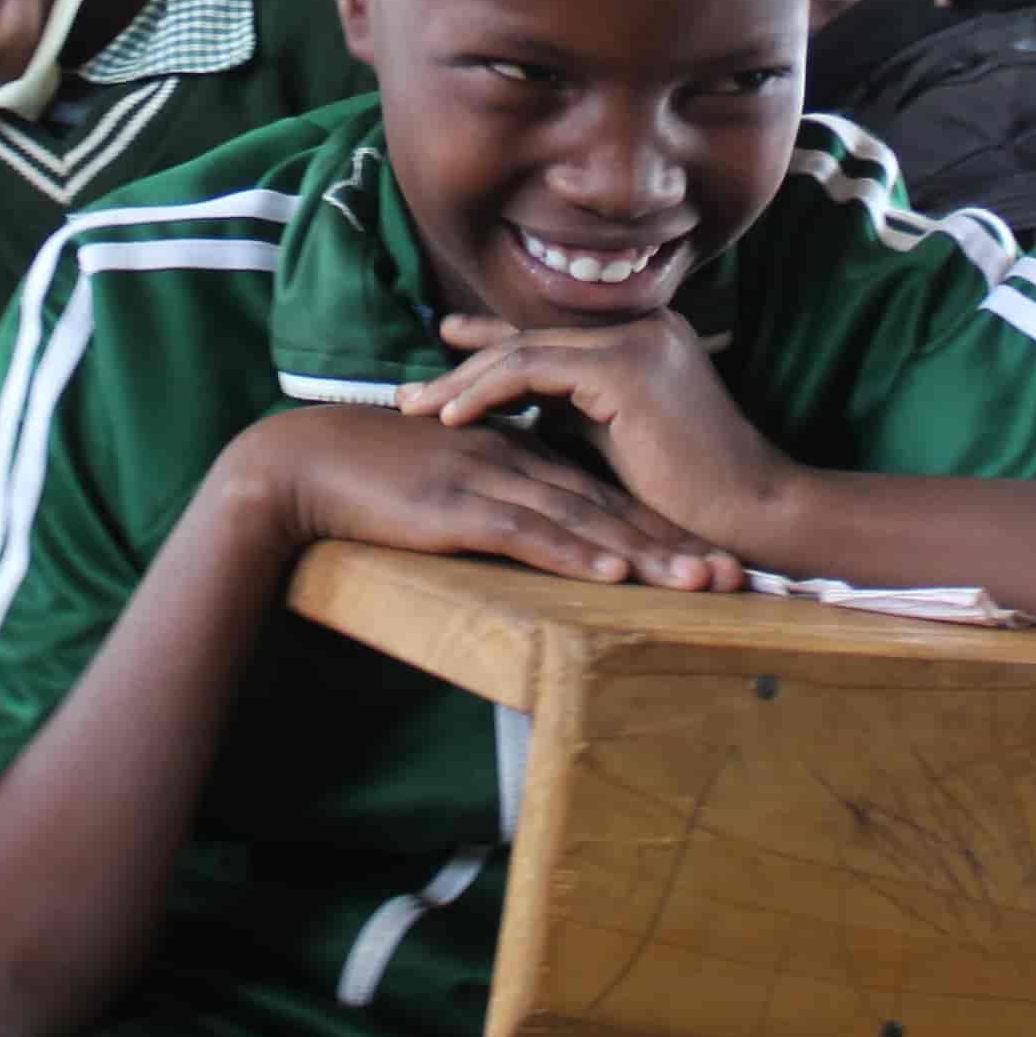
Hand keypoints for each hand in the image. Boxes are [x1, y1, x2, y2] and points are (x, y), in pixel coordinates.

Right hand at [222, 403, 736, 590]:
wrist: (303, 463)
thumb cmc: (368, 476)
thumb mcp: (445, 481)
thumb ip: (491, 493)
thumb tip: (530, 526)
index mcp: (516, 453)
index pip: (600, 490)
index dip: (657, 522)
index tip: (709, 552)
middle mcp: (515, 461)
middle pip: (609, 504)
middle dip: (672, 540)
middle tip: (731, 574)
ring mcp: (490, 481)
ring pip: (583, 519)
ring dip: (644, 554)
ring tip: (698, 582)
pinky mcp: (459, 507)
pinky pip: (528, 534)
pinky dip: (576, 555)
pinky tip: (613, 576)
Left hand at [400, 314, 795, 553]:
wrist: (754, 512)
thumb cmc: (694, 497)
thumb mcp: (622, 443)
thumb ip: (577, 416)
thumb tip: (520, 418)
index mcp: (642, 339)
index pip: (549, 334)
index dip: (490, 343)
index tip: (439, 355)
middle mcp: (640, 325)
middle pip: (529, 338)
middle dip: (462, 365)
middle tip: (409, 393)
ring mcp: (635, 339)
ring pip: (523, 349)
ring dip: (463, 380)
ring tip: (416, 409)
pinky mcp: (626, 367)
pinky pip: (533, 368)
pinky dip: (487, 391)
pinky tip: (453, 417)